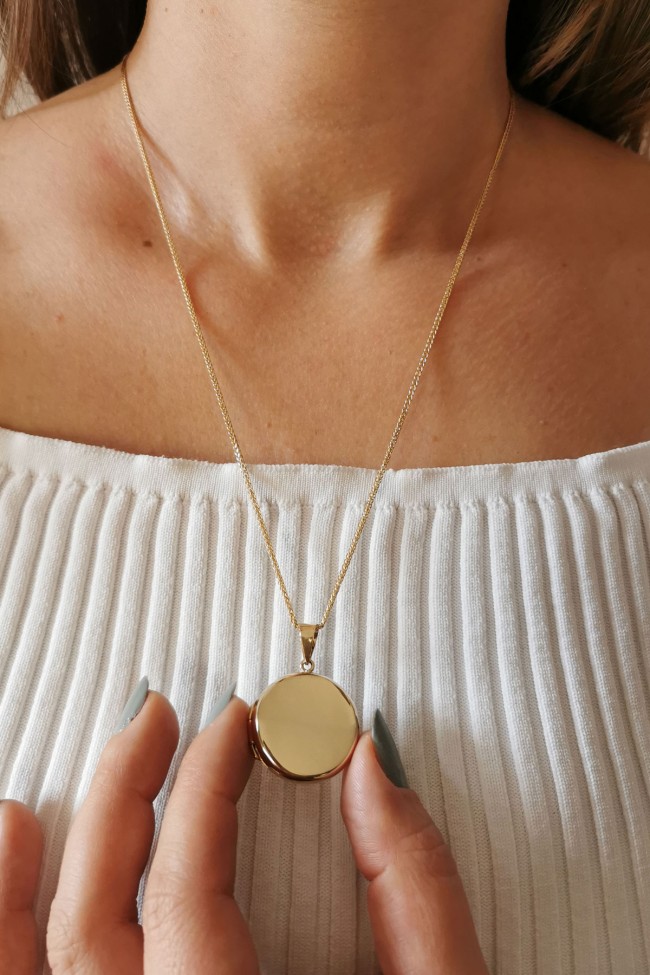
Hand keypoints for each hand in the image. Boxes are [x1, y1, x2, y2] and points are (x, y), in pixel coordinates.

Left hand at [0, 690, 486, 973]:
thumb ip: (413, 887)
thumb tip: (366, 766)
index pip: (191, 884)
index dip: (208, 782)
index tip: (235, 720)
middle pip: (99, 916)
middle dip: (125, 795)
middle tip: (157, 718)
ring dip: (15, 887)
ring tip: (25, 806)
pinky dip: (6, 955)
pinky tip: (10, 886)